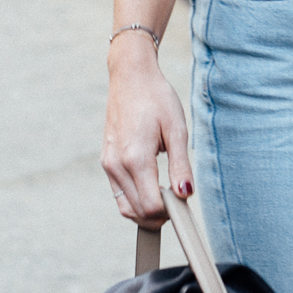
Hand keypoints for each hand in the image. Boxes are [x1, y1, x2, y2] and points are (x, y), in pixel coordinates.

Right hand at [101, 38, 192, 225]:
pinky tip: (151, 186)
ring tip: (166, 194)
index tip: (184, 198)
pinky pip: (119, 194)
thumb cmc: (157, 99)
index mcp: (135, 158)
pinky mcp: (106, 161)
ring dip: (146, 210)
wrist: (130, 77)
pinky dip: (135, 199)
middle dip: (160, 215)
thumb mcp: (177, 129)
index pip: (152, 206)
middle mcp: (117, 165)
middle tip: (178, 199)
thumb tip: (186, 195)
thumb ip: (181, 165)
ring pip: (125, 208)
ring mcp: (108, 164)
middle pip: (138, 212)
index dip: (171, 211)